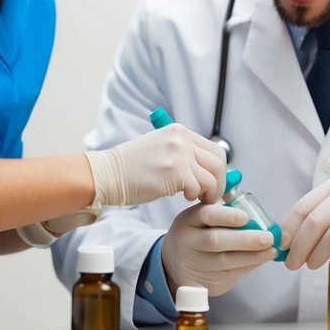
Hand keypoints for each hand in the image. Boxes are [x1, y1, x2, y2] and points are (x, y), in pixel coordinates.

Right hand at [85, 124, 224, 207]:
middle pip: (219, 162)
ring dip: (208, 192)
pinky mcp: (175, 171)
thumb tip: (210, 172)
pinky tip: (183, 197)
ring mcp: (179, 154)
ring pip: (212, 177)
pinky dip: (194, 196)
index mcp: (180, 131)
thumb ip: (184, 155)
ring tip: (196, 198)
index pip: (215, 149)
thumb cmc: (132, 168)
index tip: (214, 183)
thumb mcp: (161, 149)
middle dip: (220, 183)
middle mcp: (182, 139)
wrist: (109, 174)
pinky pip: (198, 188)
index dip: (219, 170)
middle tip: (211, 196)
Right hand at [161, 202, 278, 296]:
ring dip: (252, 256)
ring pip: (224, 263)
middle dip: (246, 240)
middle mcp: (186, 242)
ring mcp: (192, 264)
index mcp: (188, 220)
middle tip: (269, 238)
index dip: (227, 216)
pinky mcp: (200, 283)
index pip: (206, 215)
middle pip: (216, 241)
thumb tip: (254, 212)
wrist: (174, 262)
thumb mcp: (200, 219)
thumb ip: (222, 213)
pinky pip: (228, 276)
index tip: (247, 217)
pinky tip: (261, 260)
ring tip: (271, 250)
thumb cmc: (197, 235)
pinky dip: (247, 267)